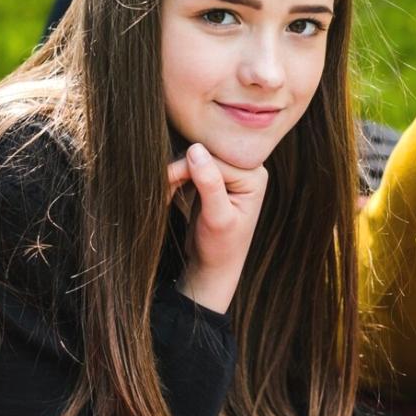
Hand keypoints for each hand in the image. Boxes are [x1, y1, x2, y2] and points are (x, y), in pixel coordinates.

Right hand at [166, 143, 267, 314]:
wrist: (214, 267)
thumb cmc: (220, 248)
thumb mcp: (216, 217)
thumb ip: (209, 183)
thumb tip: (195, 149)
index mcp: (254, 176)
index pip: (215, 158)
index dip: (188, 166)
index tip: (166, 182)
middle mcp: (245, 170)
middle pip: (205, 155)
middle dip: (180, 170)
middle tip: (162, 190)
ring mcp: (230, 173)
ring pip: (194, 160)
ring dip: (175, 175)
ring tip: (164, 196)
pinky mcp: (214, 179)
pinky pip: (191, 168)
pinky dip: (176, 179)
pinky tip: (169, 194)